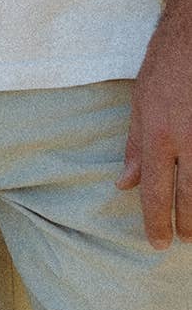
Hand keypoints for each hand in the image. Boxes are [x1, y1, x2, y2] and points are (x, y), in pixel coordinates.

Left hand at [117, 10, 191, 246]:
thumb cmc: (166, 66)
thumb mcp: (140, 103)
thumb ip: (135, 147)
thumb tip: (125, 184)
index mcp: (159, 134)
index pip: (157, 193)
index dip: (157, 223)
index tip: (158, 243)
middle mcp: (189, 141)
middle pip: (191, 200)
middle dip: (186, 226)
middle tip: (182, 239)